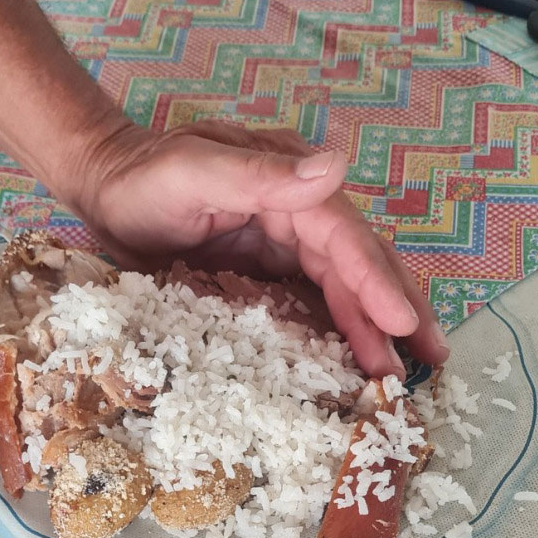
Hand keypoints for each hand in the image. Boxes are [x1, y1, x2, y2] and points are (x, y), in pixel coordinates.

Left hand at [72, 119, 449, 378]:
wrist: (105, 190)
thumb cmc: (142, 180)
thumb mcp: (193, 171)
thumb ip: (260, 174)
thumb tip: (338, 166)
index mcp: (287, 185)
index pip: (343, 235)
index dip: (375, 280)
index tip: (404, 326)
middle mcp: (298, 212)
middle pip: (359, 262)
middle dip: (397, 308)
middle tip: (433, 358)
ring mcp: (286, 242)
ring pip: (344, 285)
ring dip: (377, 326)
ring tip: (406, 372)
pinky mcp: (271, 269)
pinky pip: (316, 300)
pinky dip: (343, 329)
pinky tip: (361, 358)